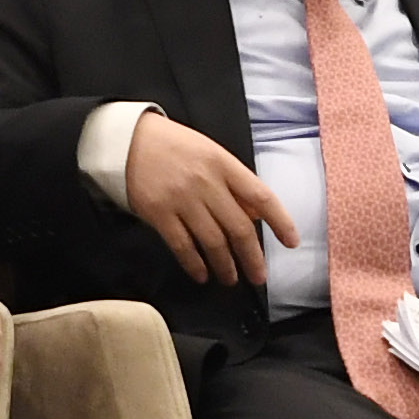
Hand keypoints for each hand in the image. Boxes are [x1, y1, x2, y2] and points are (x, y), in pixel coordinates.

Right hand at [121, 116, 299, 285]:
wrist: (127, 140)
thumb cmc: (174, 146)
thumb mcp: (210, 153)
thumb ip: (234, 183)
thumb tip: (256, 216)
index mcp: (224, 164)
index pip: (261, 197)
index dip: (280, 222)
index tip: (291, 242)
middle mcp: (206, 183)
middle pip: (239, 228)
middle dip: (252, 257)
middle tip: (258, 276)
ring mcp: (182, 200)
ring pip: (213, 241)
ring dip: (226, 265)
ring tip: (231, 278)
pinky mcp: (159, 214)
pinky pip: (182, 246)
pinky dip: (194, 264)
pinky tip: (202, 275)